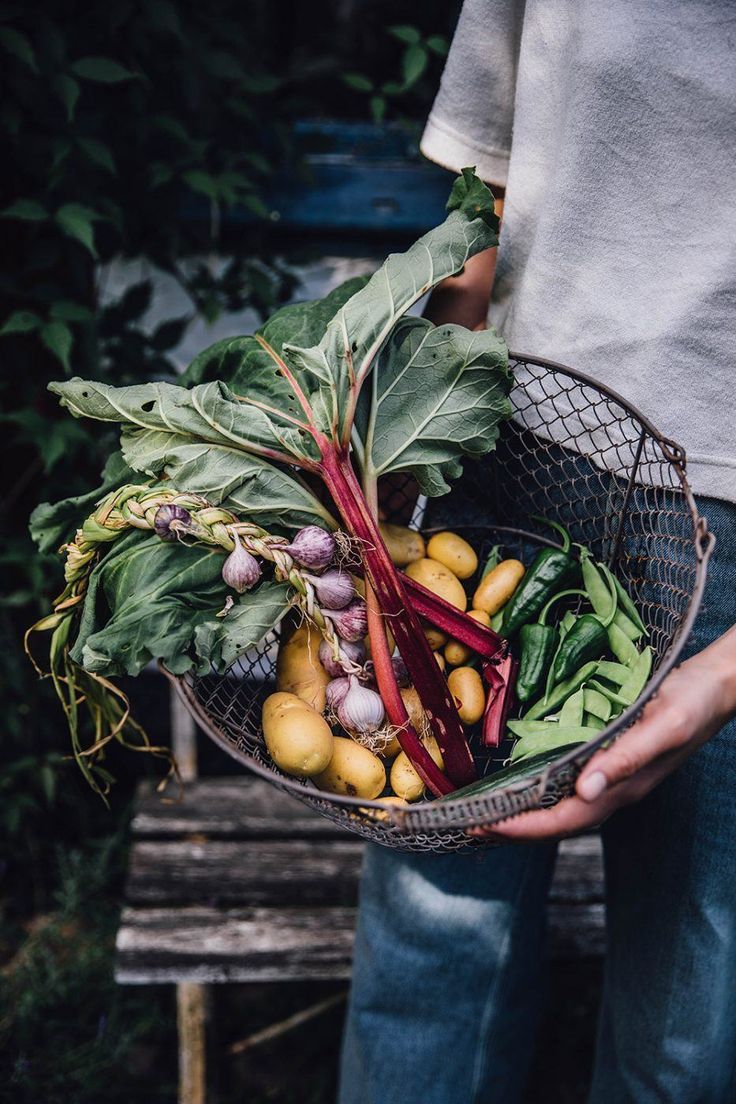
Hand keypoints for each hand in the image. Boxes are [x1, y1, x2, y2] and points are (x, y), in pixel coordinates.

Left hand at [469, 628, 735, 841]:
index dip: (523, 826)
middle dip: (514, 827)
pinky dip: (541, 789)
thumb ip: (626, 757)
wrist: (716, 686)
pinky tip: (524, 781)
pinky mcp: (612, 757)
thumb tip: (585, 789)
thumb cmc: (692, 703)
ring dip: (524, 813)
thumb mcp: (662, 726)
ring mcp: (614, 776)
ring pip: (562, 806)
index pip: (564, 818)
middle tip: (469, 825)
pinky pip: (569, 784)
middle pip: (558, 820)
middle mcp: (614, 788)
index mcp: (623, 786)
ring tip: (487, 812)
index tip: (484, 827)